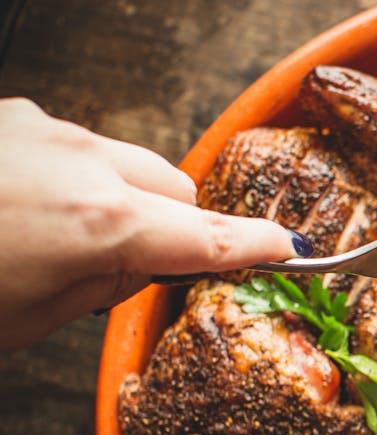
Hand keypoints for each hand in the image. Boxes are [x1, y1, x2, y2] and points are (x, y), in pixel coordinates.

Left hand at [0, 98, 306, 347]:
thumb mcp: (31, 316)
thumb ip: (104, 286)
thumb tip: (137, 265)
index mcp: (100, 220)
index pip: (208, 237)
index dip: (258, 246)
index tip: (290, 248)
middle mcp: (81, 161)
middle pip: (176, 189)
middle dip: (170, 224)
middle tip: (126, 264)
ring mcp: (46, 130)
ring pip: (128, 164)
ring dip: (119, 196)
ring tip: (59, 235)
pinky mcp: (15, 118)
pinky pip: (75, 147)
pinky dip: (72, 177)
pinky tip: (28, 207)